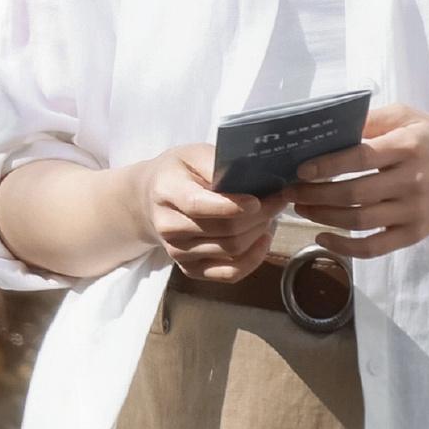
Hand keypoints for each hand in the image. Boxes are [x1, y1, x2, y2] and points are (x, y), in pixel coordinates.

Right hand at [136, 144, 295, 281]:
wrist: (150, 199)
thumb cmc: (179, 172)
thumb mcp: (194, 154)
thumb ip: (218, 165)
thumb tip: (253, 179)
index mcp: (167, 192)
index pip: (199, 205)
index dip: (231, 206)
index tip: (257, 201)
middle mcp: (168, 227)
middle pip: (224, 230)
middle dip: (259, 216)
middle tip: (278, 200)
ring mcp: (178, 252)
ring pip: (231, 250)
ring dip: (259, 232)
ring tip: (269, 214)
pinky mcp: (190, 269)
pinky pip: (229, 274)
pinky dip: (253, 259)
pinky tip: (263, 240)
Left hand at [289, 102, 428, 258]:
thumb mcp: (410, 117)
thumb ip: (373, 119)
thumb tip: (330, 128)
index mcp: (408, 147)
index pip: (361, 158)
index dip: (327, 166)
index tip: (300, 170)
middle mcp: (411, 181)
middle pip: (354, 194)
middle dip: (314, 195)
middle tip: (290, 192)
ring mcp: (413, 211)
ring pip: (359, 221)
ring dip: (323, 217)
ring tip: (302, 208)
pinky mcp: (415, 234)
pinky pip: (375, 247)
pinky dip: (345, 247)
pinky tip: (323, 237)